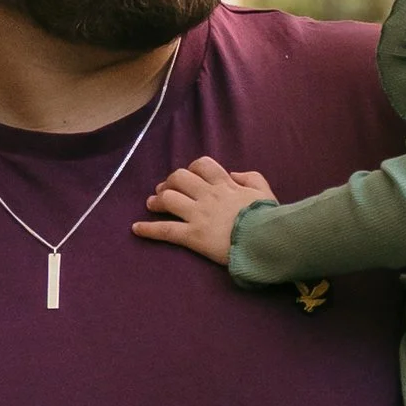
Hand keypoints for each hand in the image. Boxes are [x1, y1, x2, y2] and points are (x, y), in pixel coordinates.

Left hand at [133, 157, 276, 260]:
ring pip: (168, 199)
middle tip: (164, 191)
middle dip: (169, 182)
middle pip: (179, 178)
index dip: (190, 169)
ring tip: (151, 205)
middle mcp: (208, 195)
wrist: (267, 239)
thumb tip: (233, 173)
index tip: (188, 178)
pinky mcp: (193, 235)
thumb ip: (250, 178)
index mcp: (225, 185)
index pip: (202, 165)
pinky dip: (148, 229)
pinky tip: (136, 228)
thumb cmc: (269, 218)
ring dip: (156, 201)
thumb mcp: (265, 191)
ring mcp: (198, 215)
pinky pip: (165, 230)